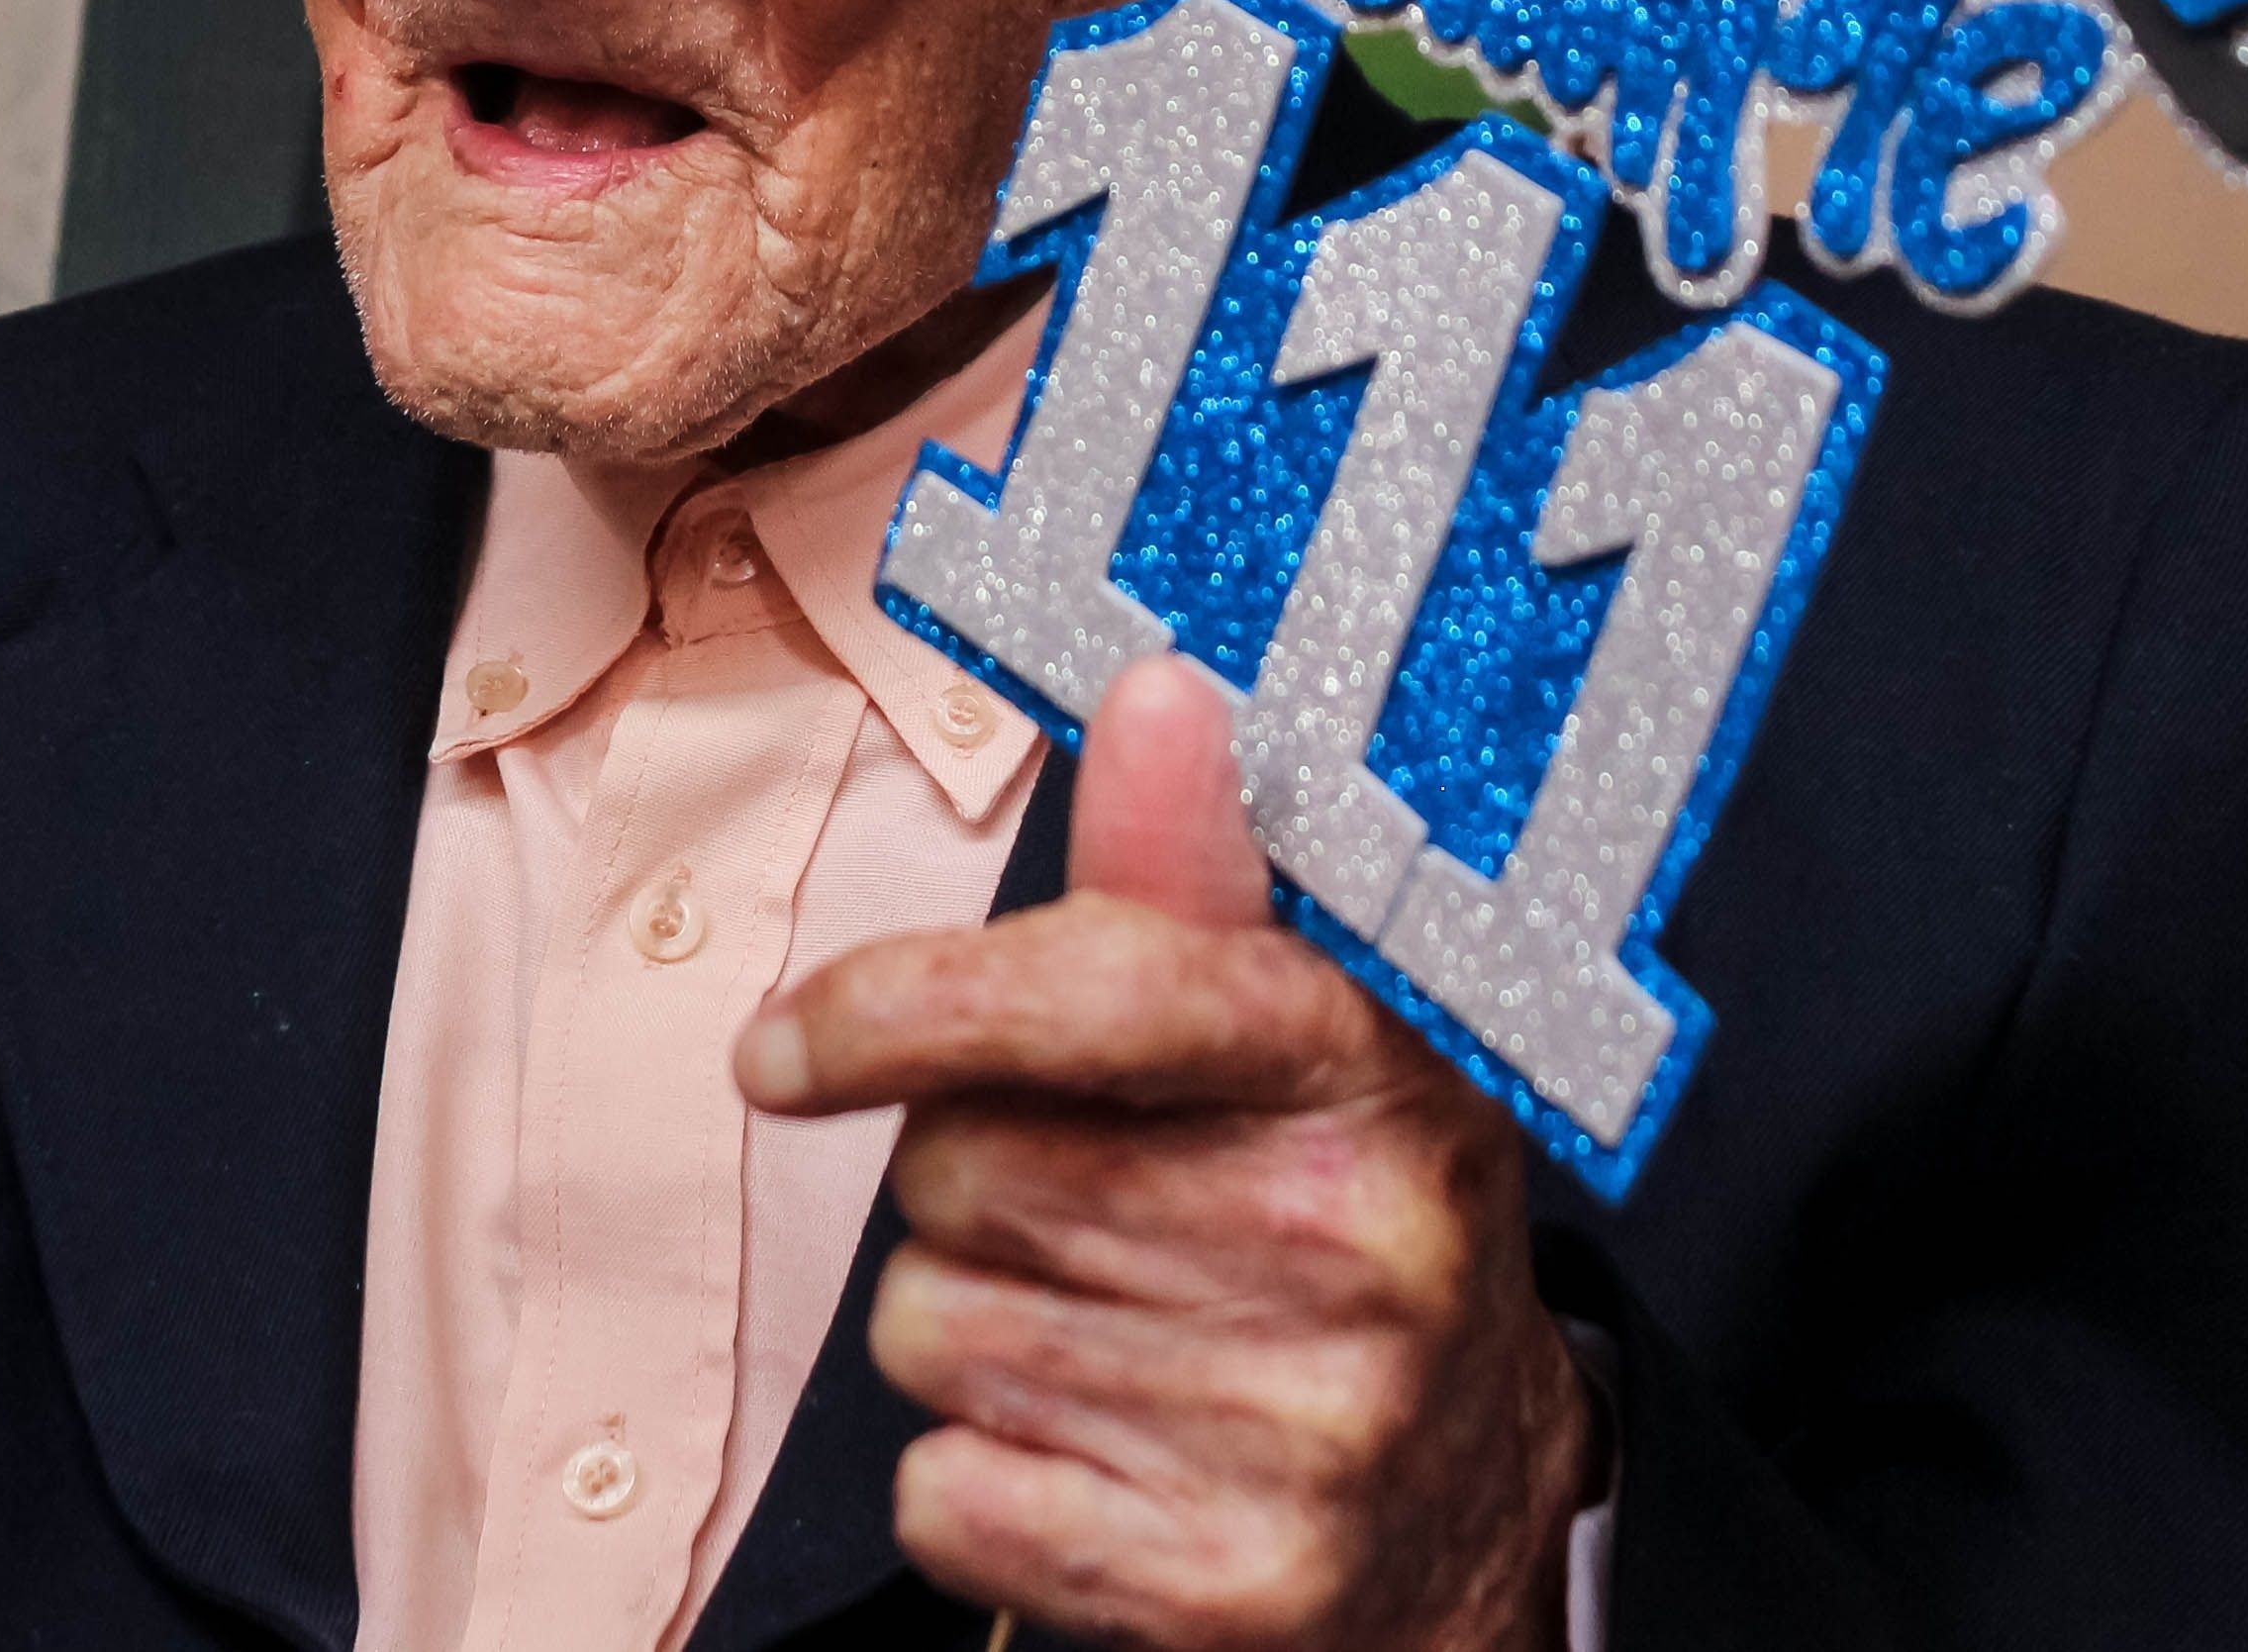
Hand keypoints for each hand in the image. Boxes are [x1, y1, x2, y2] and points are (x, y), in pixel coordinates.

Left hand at [738, 657, 1598, 1650]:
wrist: (1472, 1512)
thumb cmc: (1342, 1214)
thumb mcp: (1306, 1031)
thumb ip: (1193, 870)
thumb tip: (1156, 685)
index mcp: (1370, 1064)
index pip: (1093, 994)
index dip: (900, 1008)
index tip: (776, 1048)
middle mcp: (1352, 1238)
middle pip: (964, 1171)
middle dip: (979, 1184)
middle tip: (1106, 1208)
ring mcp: (1302, 1427)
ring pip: (935, 1332)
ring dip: (979, 1329)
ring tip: (1125, 1332)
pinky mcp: (1231, 1589)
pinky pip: (951, 1496)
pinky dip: (986, 1484)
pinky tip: (1110, 1459)